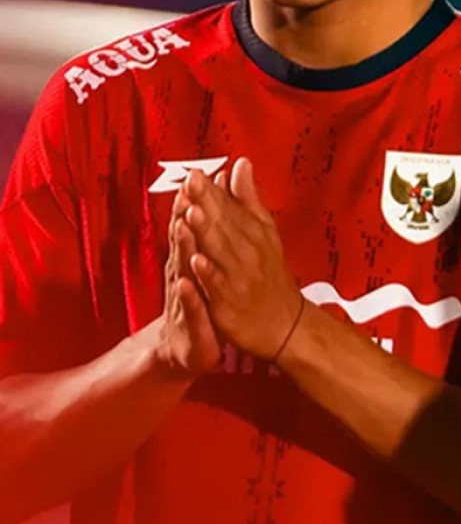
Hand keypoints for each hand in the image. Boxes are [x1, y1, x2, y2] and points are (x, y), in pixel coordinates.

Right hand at [156, 186, 222, 377]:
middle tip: (185, 191)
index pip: (191, 226)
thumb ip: (210, 233)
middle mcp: (183, 273)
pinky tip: (189, 283)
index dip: (193, 202)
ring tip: (183, 227)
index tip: (197, 175)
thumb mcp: (207, 264)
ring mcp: (184, 297)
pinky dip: (188, 295)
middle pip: (181, 242)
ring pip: (182, 271)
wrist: (189, 348)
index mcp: (191, 258)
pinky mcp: (190, 322)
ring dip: (182, 249)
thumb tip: (215, 202)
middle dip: (182, 217)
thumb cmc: (201, 299)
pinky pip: (189, 308)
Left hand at [183, 159, 305, 360]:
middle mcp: (248, 252)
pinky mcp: (230, 302)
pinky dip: (208, 272)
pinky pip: (219, 285)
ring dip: (206, 232)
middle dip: (206, 204)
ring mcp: (239, 277)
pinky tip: (196, 260)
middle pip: (224, 225)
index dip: (211, 191)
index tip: (196, 173)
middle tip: (191, 183)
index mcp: (254, 233)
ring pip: (220, 251)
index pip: (230, 208)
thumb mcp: (265, 232)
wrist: (282, 323)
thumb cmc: (269, 275)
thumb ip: (248, 198)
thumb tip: (240, 164)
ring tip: (192, 212)